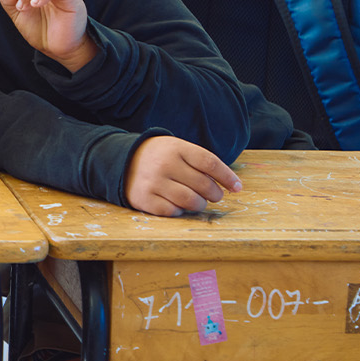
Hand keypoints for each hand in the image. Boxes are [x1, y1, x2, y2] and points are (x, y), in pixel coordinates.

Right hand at [124, 135, 241, 215]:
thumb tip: (231, 185)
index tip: (237, 187)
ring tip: (197, 201)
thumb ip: (201, 162)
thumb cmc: (159, 157)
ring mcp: (153, 182)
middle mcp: (164, 164)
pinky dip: (180, 210)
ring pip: (191, 201)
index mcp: (176, 148)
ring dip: (200, 204)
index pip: (210, 163)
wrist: (122, 161)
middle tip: (214, 195)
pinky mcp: (144, 199)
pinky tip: (177, 204)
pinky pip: (173, 211)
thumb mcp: (177, 149)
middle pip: (204, 185)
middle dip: (215, 194)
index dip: (228, 177)